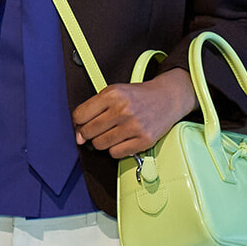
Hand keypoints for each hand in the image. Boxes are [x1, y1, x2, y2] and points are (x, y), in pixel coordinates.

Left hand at [72, 67, 196, 157]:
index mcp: (112, 94)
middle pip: (88, 132)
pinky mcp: (144, 140)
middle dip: (89, 133)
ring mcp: (134, 126)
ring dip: (103, 141)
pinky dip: (116, 149)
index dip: (79, 122)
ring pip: (100, 145)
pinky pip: (115, 153)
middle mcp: (123, 109)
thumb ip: (93, 109)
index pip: (80, 116)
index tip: (85, 122)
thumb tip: (78, 137)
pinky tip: (123, 139)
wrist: (167, 98)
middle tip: (100, 128)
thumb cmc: (138, 97)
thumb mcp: (114, 92)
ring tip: (113, 132)